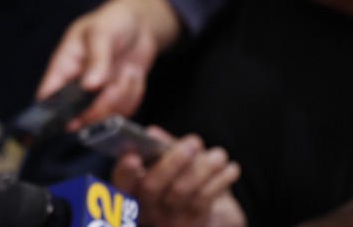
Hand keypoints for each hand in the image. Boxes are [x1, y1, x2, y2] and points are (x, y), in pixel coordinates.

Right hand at [36, 0, 157, 129]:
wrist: (141, 23)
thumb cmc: (113, 21)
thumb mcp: (102, 33)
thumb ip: (96, 59)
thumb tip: (89, 86)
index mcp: (64, 65)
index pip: (47, 96)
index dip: (52, 113)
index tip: (71, 119)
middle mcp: (77, 84)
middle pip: (78, 114)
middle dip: (99, 106)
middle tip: (112, 87)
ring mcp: (98, 93)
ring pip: (105, 114)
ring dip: (121, 95)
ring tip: (126, 71)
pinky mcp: (118, 98)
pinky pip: (125, 110)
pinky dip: (134, 94)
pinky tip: (133, 75)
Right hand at [112, 127, 244, 226]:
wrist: (209, 213)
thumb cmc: (181, 179)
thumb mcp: (168, 160)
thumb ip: (158, 146)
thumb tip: (152, 134)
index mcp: (132, 189)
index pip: (121, 182)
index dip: (125, 171)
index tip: (134, 156)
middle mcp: (144, 209)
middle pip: (151, 187)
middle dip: (173, 161)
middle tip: (194, 141)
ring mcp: (166, 221)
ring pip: (181, 192)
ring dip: (204, 168)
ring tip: (219, 154)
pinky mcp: (190, 226)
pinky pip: (203, 202)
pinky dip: (219, 182)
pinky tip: (231, 169)